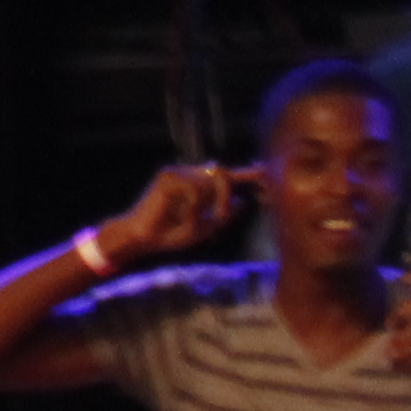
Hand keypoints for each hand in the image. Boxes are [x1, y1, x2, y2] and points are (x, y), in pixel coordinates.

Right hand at [102, 161, 250, 268]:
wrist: (144, 239)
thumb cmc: (171, 235)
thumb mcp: (205, 228)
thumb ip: (224, 216)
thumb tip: (243, 202)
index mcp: (199, 186)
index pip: (226, 177)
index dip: (247, 174)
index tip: (266, 171)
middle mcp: (190, 175)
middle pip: (223, 176)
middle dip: (225, 200)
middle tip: (218, 216)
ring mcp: (178, 172)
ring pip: (211, 182)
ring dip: (207, 205)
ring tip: (191, 219)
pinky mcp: (167, 176)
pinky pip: (195, 189)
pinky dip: (192, 206)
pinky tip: (179, 213)